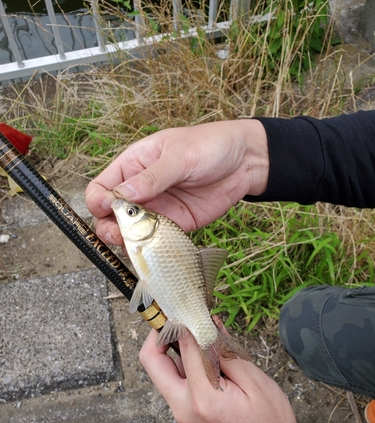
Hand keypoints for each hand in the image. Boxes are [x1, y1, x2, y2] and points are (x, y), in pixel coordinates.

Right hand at [85, 120, 268, 245]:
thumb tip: (122, 195)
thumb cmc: (209, 146)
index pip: (102, 187)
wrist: (245, 162)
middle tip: (120, 234)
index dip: (99, 201)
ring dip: (130, 242)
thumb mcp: (180, 156)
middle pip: (111, 215)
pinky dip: (152, 248)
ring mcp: (157, 209)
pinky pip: (156, 240)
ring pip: (131, 232)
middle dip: (110, 227)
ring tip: (138, 243)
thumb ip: (152, 177)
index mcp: (134, 165)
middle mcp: (141, 190)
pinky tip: (157, 248)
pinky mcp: (175, 225)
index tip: (108, 209)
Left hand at [139, 328, 338, 422]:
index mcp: (202, 397)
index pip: (183, 345)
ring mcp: (182, 412)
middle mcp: (183, 406)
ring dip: (176, 347)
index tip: (194, 306)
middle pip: (152, 361)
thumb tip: (206, 326)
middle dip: (161, 333)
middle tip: (182, 316)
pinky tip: (209, 354)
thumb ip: (226, 353)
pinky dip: (187, 362)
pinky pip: (177, 381)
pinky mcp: (188, 414)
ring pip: (163, 370)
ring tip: (204, 334)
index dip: (188, 320)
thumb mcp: (256, 383)